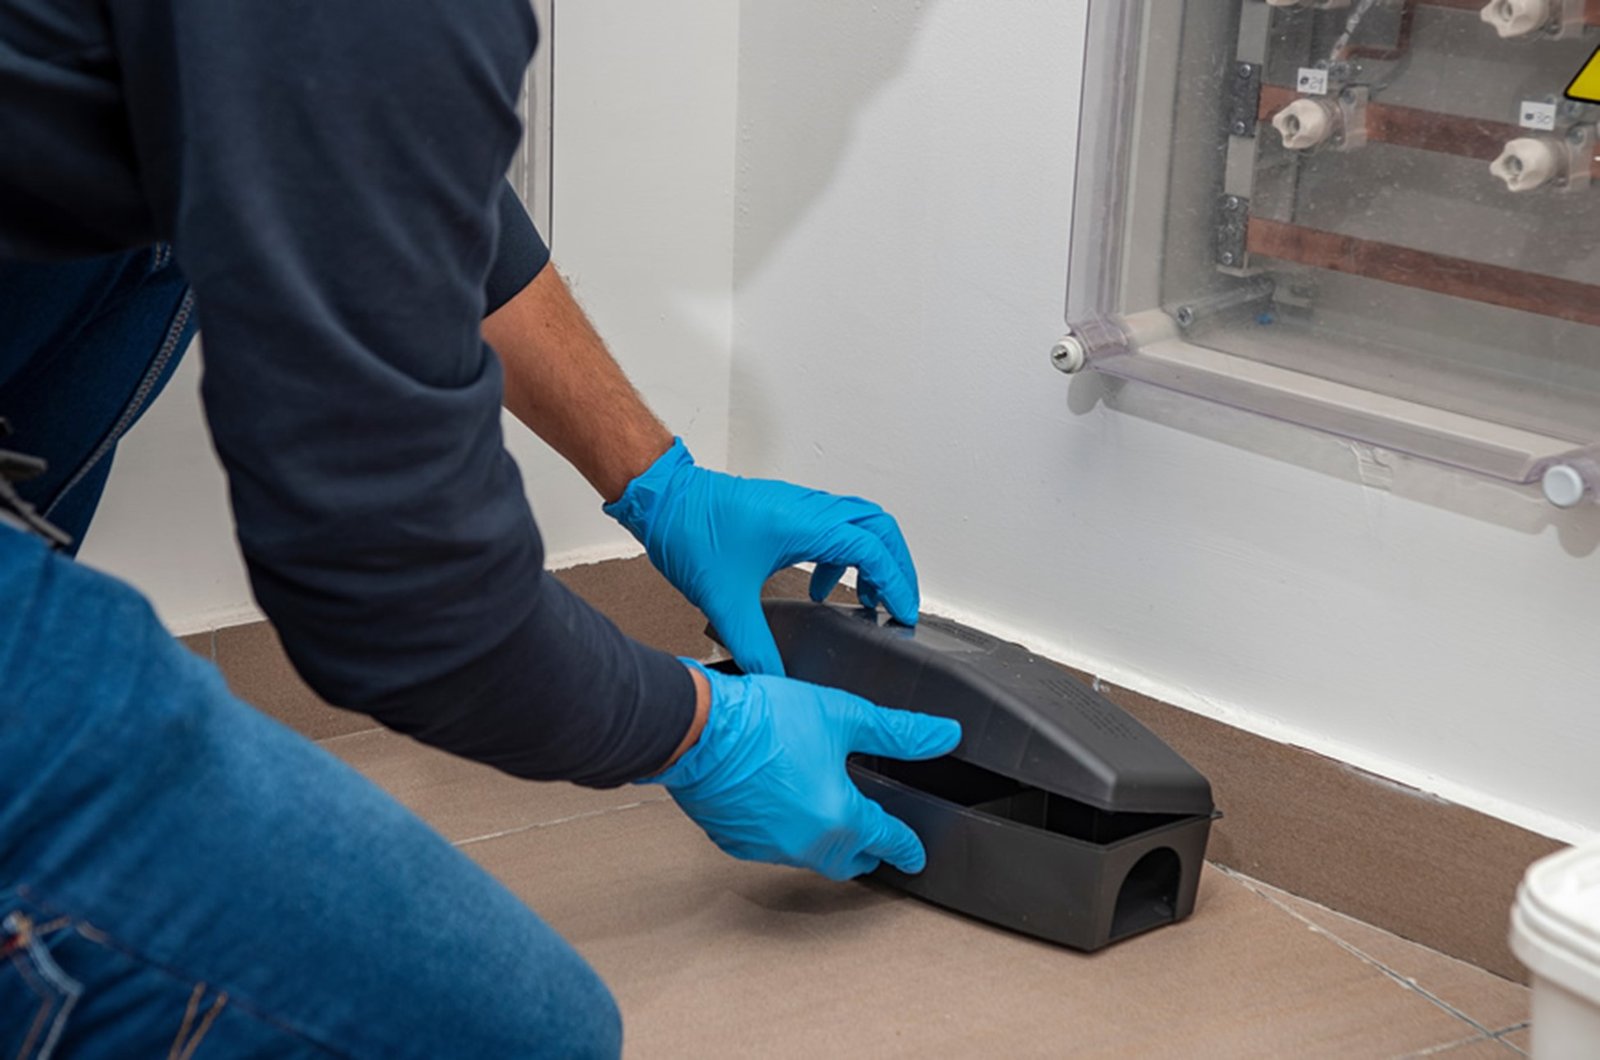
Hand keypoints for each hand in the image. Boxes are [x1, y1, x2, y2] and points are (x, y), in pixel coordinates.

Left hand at [604, 439, 917, 674]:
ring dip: (871, 558)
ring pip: (860, 522)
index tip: (904, 613)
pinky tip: (817, 588)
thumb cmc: (690, 532)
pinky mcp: (789, 508)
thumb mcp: (724, 600)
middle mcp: (809, 509)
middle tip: (898, 604)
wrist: (664, 498)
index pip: (871, 550)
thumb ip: (754, 645)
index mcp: (803, 526)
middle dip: (896, 566)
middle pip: (879, 528)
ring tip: (865, 599)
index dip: (895, 583)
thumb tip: (775, 680)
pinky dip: (841, 555)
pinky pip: (834, 525)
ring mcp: (801, 504)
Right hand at [646, 663, 960, 879]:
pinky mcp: (735, 841)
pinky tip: (784, 806)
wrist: (697, 730)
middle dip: (866, 851)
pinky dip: (787, 833)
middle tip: (876, 840)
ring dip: (826, 841)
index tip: (915, 854)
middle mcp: (806, 844)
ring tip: (830, 814)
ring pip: (810, 856)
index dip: (908, 846)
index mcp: (840, 819)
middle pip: (849, 860)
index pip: (887, 841)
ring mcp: (768, 848)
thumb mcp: (844, 715)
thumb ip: (899, 731)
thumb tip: (944, 735)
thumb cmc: (762, 721)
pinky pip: (773, 847)